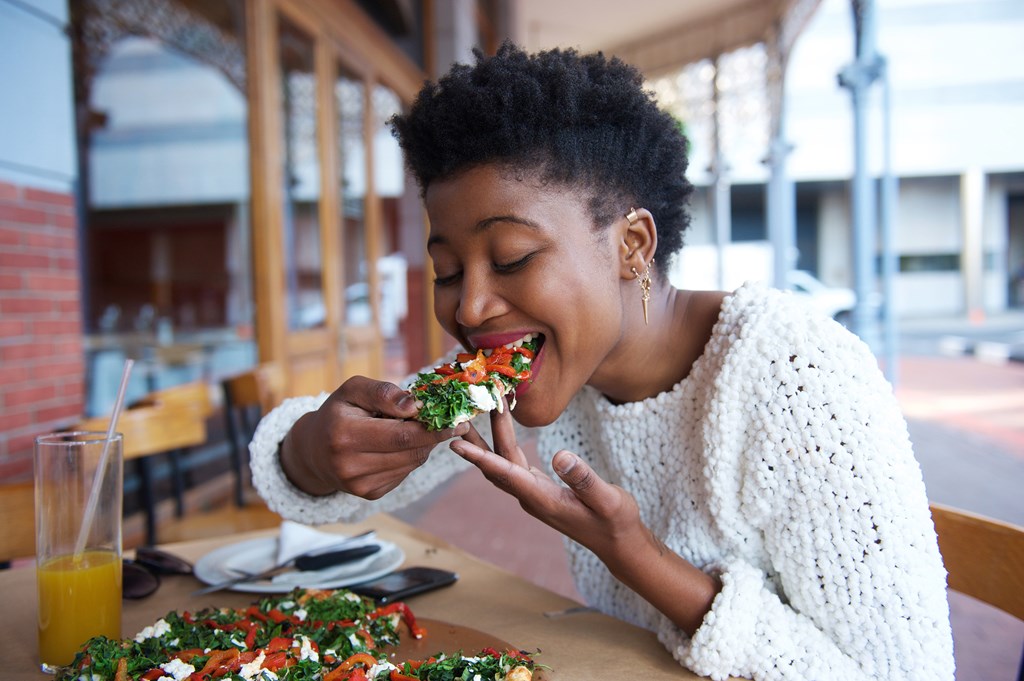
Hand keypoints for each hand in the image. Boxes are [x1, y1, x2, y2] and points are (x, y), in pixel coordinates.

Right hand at [280, 376, 468, 497]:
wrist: (314, 451)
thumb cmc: (338, 413)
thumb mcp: (353, 390)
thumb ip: (383, 392)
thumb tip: (415, 406)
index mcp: (344, 435)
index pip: (401, 435)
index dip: (433, 428)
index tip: (458, 419)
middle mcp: (350, 465)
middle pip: (410, 451)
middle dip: (434, 434)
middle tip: (452, 420)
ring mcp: (360, 485)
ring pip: (412, 462)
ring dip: (423, 444)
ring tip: (416, 427)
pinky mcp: (370, 494)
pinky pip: (405, 472)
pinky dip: (410, 456)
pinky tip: (399, 445)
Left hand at [452, 401, 720, 634]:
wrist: (619, 543)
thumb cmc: (616, 522)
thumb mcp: (607, 499)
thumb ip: (584, 479)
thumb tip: (560, 456)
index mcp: (543, 499)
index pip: (505, 474)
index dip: (480, 457)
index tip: (456, 443)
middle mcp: (531, 497)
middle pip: (497, 465)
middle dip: (481, 437)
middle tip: (467, 409)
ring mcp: (534, 494)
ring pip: (503, 464)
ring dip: (489, 440)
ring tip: (476, 414)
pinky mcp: (540, 490)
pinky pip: (514, 465)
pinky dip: (504, 447)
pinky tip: (502, 431)